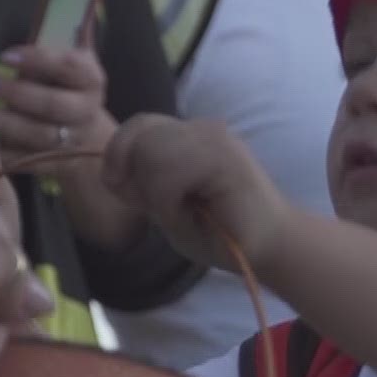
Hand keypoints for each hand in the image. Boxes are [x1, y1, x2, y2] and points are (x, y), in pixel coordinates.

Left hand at [0, 42, 116, 166]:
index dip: (36, 60)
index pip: (67, 67)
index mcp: (92, 80)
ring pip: (40, 136)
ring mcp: (73, 141)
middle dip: (16, 94)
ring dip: (8, 125)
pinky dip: (6, 152)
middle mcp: (87, 111)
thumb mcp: (77, 53)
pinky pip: (29, 161)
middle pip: (53, 105)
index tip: (4, 54)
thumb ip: (75, 21)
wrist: (89, 134)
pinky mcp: (56, 164)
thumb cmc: (70, 84)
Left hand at [99, 114, 291, 273]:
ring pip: (150, 152)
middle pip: (139, 135)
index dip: (119, 155)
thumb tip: (108, 168)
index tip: (128, 191)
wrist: (268, 251)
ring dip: (156, 193)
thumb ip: (138, 182)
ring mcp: (214, 138)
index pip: (137, 125)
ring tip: (184, 211)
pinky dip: (168, 201)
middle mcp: (200, 128)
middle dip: (137, 178)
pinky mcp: (223, 156)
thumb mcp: (163, 205)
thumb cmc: (219, 234)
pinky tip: (193, 213)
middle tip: (166, 208)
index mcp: (187, 136)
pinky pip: (167, 173)